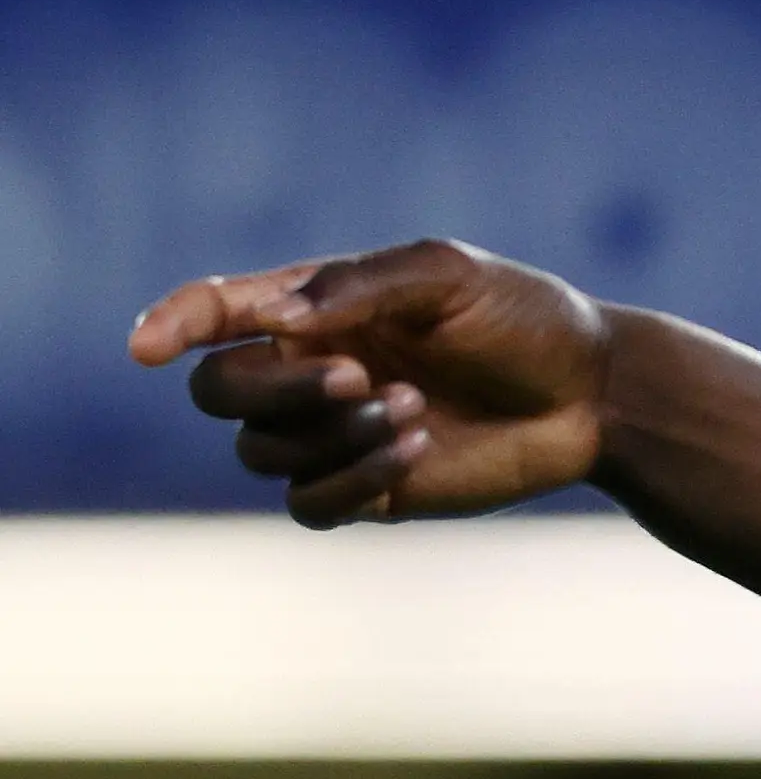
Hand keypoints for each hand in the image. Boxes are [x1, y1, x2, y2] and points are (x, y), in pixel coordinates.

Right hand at [129, 239, 611, 525]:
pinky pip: (308, 502)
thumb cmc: (524, 318)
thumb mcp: (448, 276)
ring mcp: (333, 434)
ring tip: (414, 409)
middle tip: (359, 376)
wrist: (593, 393)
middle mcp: (311, 369)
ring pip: (259, 451)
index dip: (172, 325)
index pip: (216, 314)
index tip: (148, 346)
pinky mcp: (367, 488)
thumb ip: (360, 287)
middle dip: (275, 388)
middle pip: (219, 392)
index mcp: (318, 308)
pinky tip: (418, 447)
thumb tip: (276, 316)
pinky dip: (349, 477)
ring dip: (329, 433)